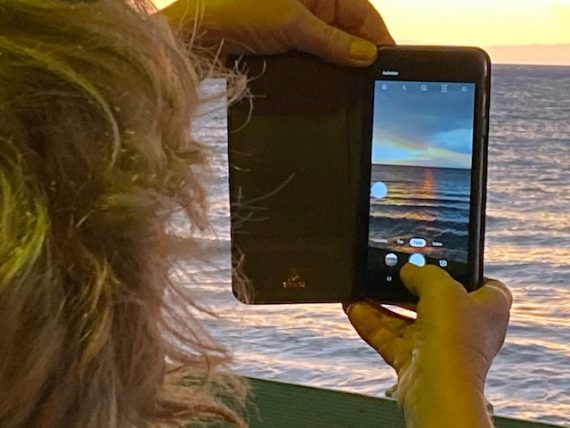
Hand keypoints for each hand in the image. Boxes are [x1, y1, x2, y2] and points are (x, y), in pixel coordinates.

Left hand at [162, 0, 393, 65]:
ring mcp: (296, 22)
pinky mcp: (284, 41)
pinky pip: (311, 54)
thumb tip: (365, 54)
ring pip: (330, 45)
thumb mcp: (292, 24)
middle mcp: (310, 2)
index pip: (361, 11)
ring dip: (338, 62)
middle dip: (358, 53)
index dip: (377, 36)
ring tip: (351, 83)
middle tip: (370, 79)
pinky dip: (319, 67)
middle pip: (347, 29)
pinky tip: (326, 81)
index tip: (389, 60)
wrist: (198, 32)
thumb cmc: (235, 10)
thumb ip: (331, 40)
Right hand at [346, 264, 511, 427]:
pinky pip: (388, 338)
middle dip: (406, 287)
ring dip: (381, 304)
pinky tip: (354, 307)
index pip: (481, 283)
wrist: (437, 389)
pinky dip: (370, 323)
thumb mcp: (441, 286)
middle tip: (387, 273)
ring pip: (406, 319)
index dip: (463, 271)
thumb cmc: (455, 341)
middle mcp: (464, 328)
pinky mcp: (414, 361)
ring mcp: (437, 346)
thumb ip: (423, 272)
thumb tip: (409, 270)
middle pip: (433, 300)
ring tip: (361, 290)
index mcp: (487, 308)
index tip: (440, 262)